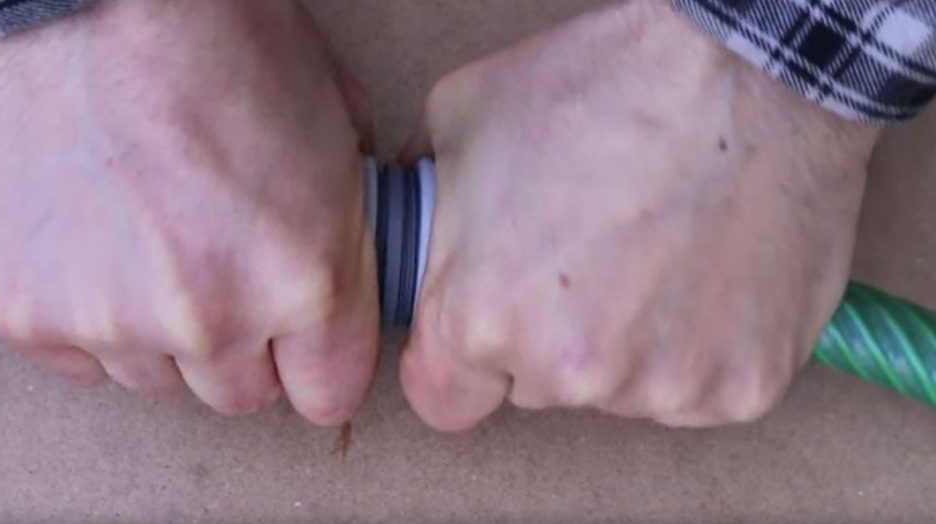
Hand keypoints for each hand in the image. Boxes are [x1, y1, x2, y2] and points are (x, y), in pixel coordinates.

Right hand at [0, 0, 377, 423]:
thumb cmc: (221, 38)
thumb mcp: (335, 127)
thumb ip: (349, 226)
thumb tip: (348, 271)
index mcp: (305, 279)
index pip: (327, 395)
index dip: (318, 361)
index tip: (303, 338)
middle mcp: (212, 319)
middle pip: (239, 394)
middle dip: (242, 344)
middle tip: (220, 268)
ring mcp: (111, 321)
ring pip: (156, 379)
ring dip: (160, 331)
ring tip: (147, 241)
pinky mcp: (28, 311)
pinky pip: (78, 359)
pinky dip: (87, 315)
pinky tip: (92, 245)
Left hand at [399, 0, 879, 429]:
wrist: (754, 73)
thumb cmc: (608, 85)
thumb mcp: (468, 119)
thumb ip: (426, 209)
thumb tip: (423, 242)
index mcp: (483, 319)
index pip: (446, 398)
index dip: (463, 358)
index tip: (491, 319)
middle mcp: (570, 373)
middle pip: (538, 387)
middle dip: (549, 336)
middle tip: (591, 252)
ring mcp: (664, 389)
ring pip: (621, 391)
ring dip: (630, 343)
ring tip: (660, 250)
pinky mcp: (743, 388)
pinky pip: (699, 389)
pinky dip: (700, 346)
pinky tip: (709, 272)